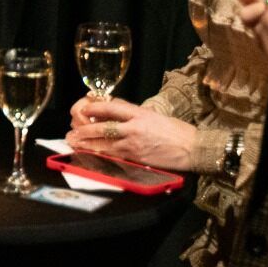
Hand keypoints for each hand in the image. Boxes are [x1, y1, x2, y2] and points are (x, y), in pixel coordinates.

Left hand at [65, 97, 197, 171]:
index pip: (112, 108)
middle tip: (72, 130)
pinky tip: (90, 154)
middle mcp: (135, 128)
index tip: (84, 108)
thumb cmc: (177, 131)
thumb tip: (114, 111)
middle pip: (103, 127)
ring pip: (105, 143)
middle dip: (85, 129)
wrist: (195, 149)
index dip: (95, 108)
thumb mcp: (155, 115)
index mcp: (141, 114)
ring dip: (87, 143)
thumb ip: (134, 114)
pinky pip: (114, 155)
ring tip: (74, 142)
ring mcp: (135, 144)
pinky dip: (100, 154)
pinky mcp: (137, 158)